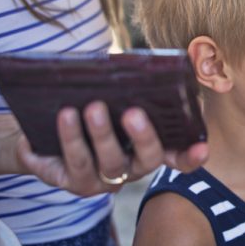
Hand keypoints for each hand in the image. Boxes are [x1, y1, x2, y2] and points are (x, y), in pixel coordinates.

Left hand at [18, 102, 207, 195]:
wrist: (42, 128)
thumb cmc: (87, 104)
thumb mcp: (111, 95)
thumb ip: (131, 85)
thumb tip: (147, 64)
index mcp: (147, 147)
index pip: (178, 156)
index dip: (192, 156)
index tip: (202, 148)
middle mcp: (130, 167)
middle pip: (146, 159)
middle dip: (142, 137)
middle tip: (132, 112)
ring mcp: (102, 179)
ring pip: (105, 162)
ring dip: (97, 135)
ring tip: (84, 108)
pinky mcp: (71, 181)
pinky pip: (69, 164)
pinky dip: (64, 140)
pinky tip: (58, 119)